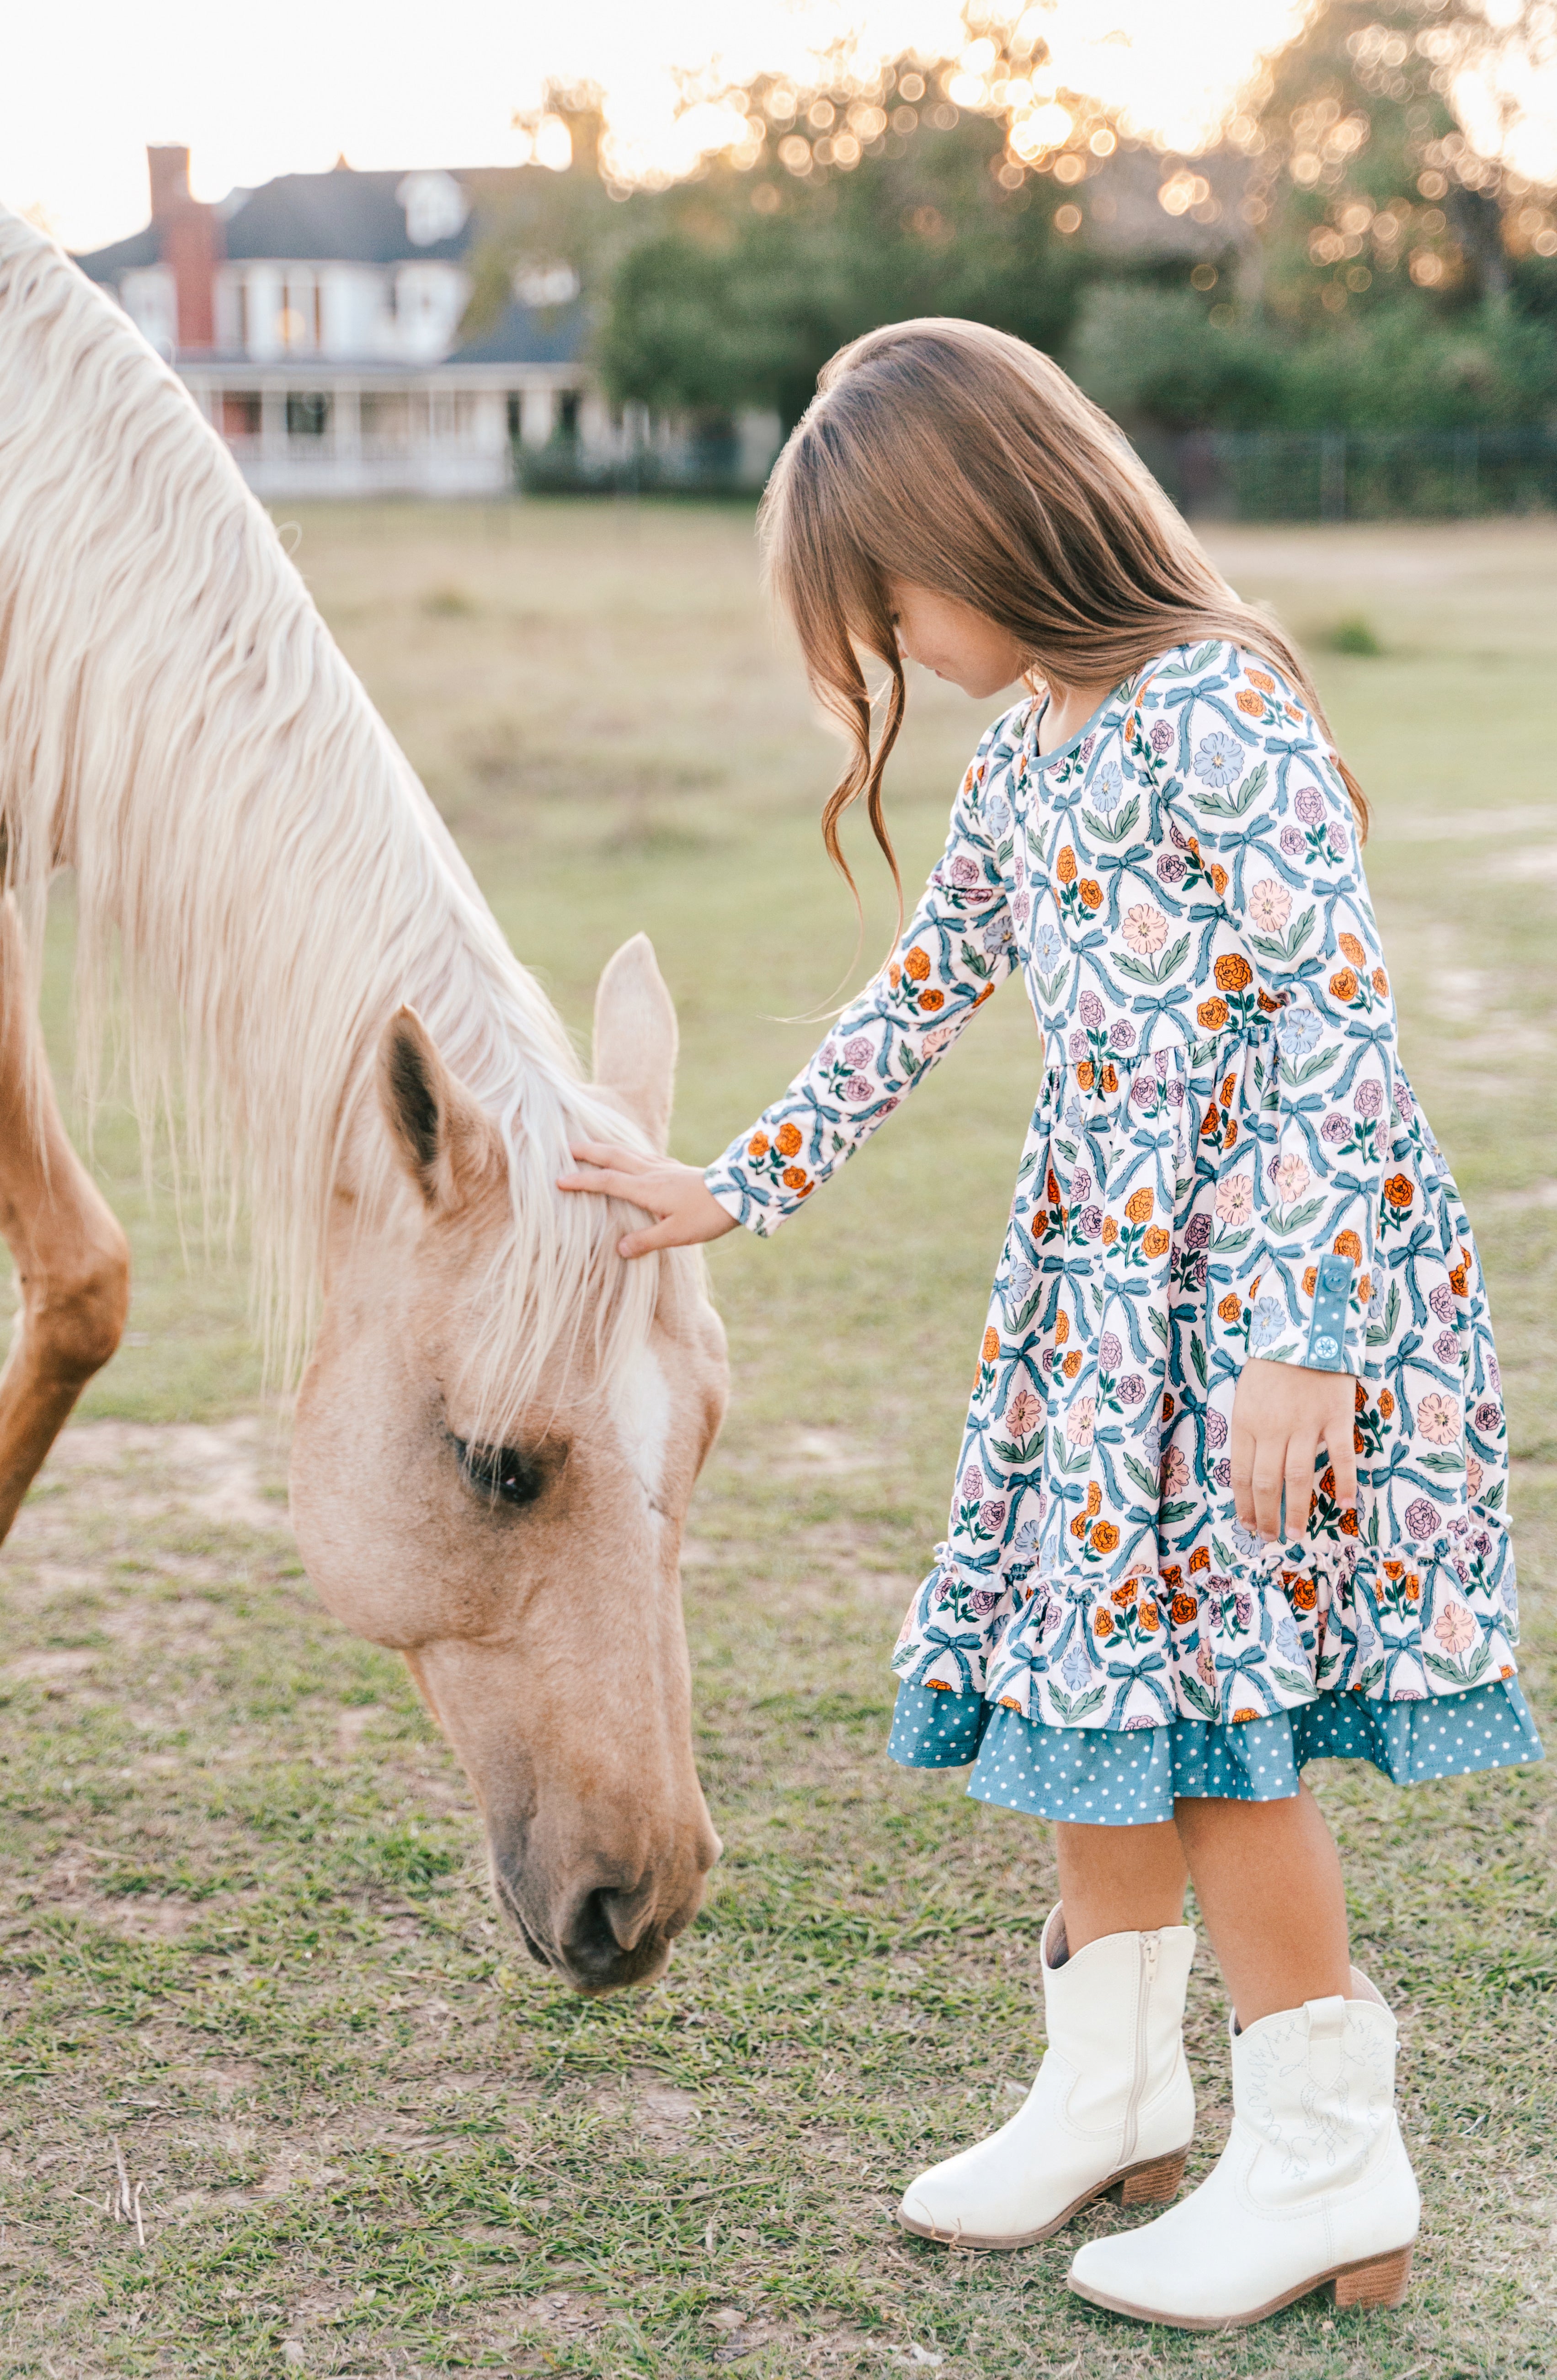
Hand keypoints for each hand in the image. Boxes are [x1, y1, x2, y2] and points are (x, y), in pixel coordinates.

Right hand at [557, 1139, 740, 1260]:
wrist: (738, 1193)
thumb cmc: (706, 1216)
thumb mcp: (676, 1235)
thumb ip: (646, 1241)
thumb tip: (619, 1249)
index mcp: (646, 1189)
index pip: (606, 1182)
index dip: (581, 1181)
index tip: (559, 1180)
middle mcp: (651, 1173)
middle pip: (613, 1157)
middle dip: (588, 1152)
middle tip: (565, 1147)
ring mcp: (663, 1167)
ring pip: (627, 1153)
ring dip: (606, 1149)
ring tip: (589, 1146)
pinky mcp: (674, 1168)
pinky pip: (643, 1155)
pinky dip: (628, 1152)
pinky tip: (630, 1155)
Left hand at [1230, 1356, 1356, 1540]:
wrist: (1304, 1327)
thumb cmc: (1272, 1363)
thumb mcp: (1246, 1395)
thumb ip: (1249, 1431)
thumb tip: (1251, 1470)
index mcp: (1246, 1422)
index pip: (1242, 1474)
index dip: (1244, 1503)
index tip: (1247, 1524)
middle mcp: (1273, 1428)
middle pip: (1268, 1482)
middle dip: (1267, 1515)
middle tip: (1271, 1537)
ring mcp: (1306, 1424)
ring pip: (1299, 1476)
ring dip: (1297, 1510)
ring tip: (1297, 1534)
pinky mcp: (1335, 1416)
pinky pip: (1341, 1456)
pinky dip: (1344, 1482)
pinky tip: (1346, 1505)